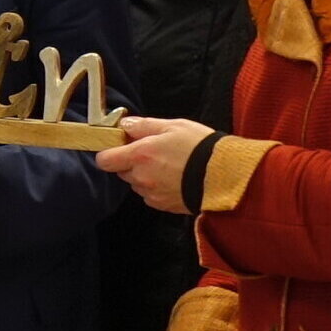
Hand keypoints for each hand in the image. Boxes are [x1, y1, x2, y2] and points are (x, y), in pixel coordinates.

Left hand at [96, 114, 214, 214]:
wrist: (225, 176)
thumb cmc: (201, 147)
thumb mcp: (174, 126)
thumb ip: (144, 125)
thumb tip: (125, 124)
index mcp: (140, 155)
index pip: (105, 160)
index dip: (110, 152)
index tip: (120, 146)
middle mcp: (141, 177)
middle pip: (121, 171)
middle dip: (131, 162)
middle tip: (153, 152)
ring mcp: (151, 194)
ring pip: (137, 184)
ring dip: (145, 175)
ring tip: (169, 165)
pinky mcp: (162, 205)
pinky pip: (150, 195)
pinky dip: (157, 188)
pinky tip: (175, 178)